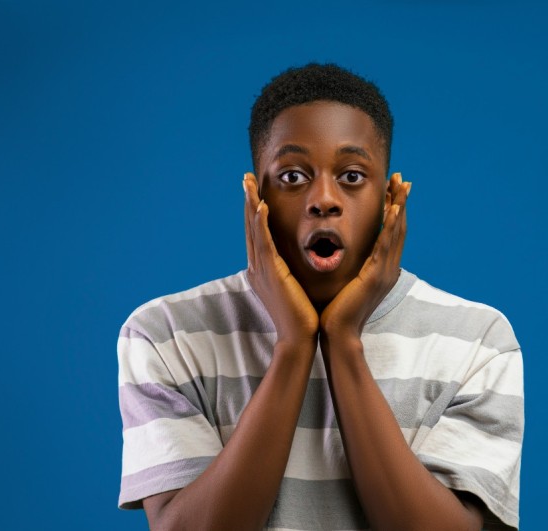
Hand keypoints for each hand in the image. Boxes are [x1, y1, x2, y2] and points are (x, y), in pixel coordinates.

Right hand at [243, 172, 318, 346]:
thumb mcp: (292, 288)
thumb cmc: (301, 316)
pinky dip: (260, 223)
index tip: (254, 191)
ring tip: (249, 183)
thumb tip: (292, 263)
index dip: (254, 211)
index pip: (256, 234)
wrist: (299, 338)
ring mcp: (261, 269)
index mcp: (262, 270)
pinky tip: (261, 206)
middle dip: (248, 201)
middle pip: (250, 227)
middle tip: (246, 178)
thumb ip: (288, 272)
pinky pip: (264, 243)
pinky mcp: (271, 273)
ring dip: (251, 205)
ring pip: (254, 230)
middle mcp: (257, 267)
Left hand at [320, 172, 410, 340]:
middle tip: (403, 179)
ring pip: (396, 233)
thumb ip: (354, 269)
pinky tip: (394, 210)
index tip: (394, 190)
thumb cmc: (337, 311)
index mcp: (381, 270)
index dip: (395, 210)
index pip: (391, 234)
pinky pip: (385, 246)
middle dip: (401, 202)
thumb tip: (349, 257)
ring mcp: (384, 273)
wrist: (337, 334)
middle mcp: (388, 269)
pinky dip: (391, 226)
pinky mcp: (375, 276)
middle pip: (399, 228)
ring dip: (399, 207)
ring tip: (401, 185)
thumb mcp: (349, 283)